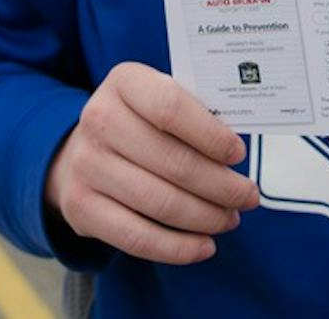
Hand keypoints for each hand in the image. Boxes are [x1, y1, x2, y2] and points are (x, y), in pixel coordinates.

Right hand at [46, 62, 259, 263]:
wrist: (81, 149)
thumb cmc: (139, 122)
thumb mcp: (160, 98)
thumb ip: (195, 114)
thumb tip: (237, 154)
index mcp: (124, 81)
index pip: (171, 107)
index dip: (211, 135)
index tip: (238, 154)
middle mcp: (99, 119)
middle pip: (173, 161)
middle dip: (221, 186)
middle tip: (247, 196)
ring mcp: (86, 164)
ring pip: (160, 202)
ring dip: (205, 217)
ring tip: (229, 218)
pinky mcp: (81, 206)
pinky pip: (137, 237)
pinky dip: (178, 248)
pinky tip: (205, 246)